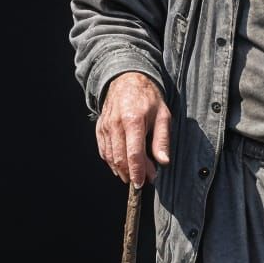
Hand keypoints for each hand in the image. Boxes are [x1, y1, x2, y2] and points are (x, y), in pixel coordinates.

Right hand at [95, 72, 171, 186]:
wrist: (127, 79)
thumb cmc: (148, 97)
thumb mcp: (163, 115)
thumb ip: (162, 140)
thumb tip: (163, 162)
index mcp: (133, 121)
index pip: (134, 154)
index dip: (138, 172)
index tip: (142, 183)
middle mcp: (116, 124)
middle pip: (119, 158)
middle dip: (130, 174)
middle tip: (142, 181)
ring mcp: (105, 126)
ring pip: (110, 157)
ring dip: (121, 170)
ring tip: (133, 175)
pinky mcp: (100, 128)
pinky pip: (103, 150)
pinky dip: (111, 162)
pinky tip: (121, 167)